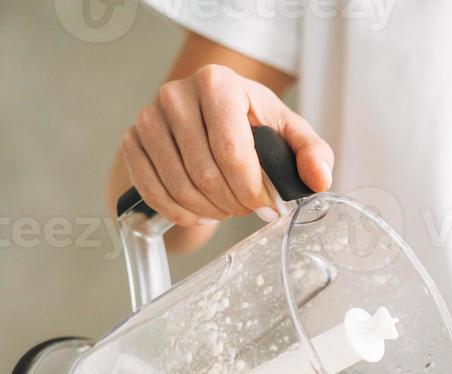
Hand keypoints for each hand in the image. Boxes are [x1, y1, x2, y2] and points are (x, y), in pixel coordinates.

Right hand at [121, 64, 333, 226]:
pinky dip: (176, 211)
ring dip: (206, 210)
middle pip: (204, 171)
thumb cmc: (252, 125)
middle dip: (231, 203)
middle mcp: (176, 93)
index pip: (232, 151)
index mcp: (217, 82)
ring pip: (178, 185)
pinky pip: (150, 189)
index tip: (266, 207)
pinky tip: (196, 213)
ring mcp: (149, 117)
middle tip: (245, 209)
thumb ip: (312, 153)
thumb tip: (319, 179)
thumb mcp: (288, 133)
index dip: (251, 190)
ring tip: (224, 209)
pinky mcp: (132, 140)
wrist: (210, 118)